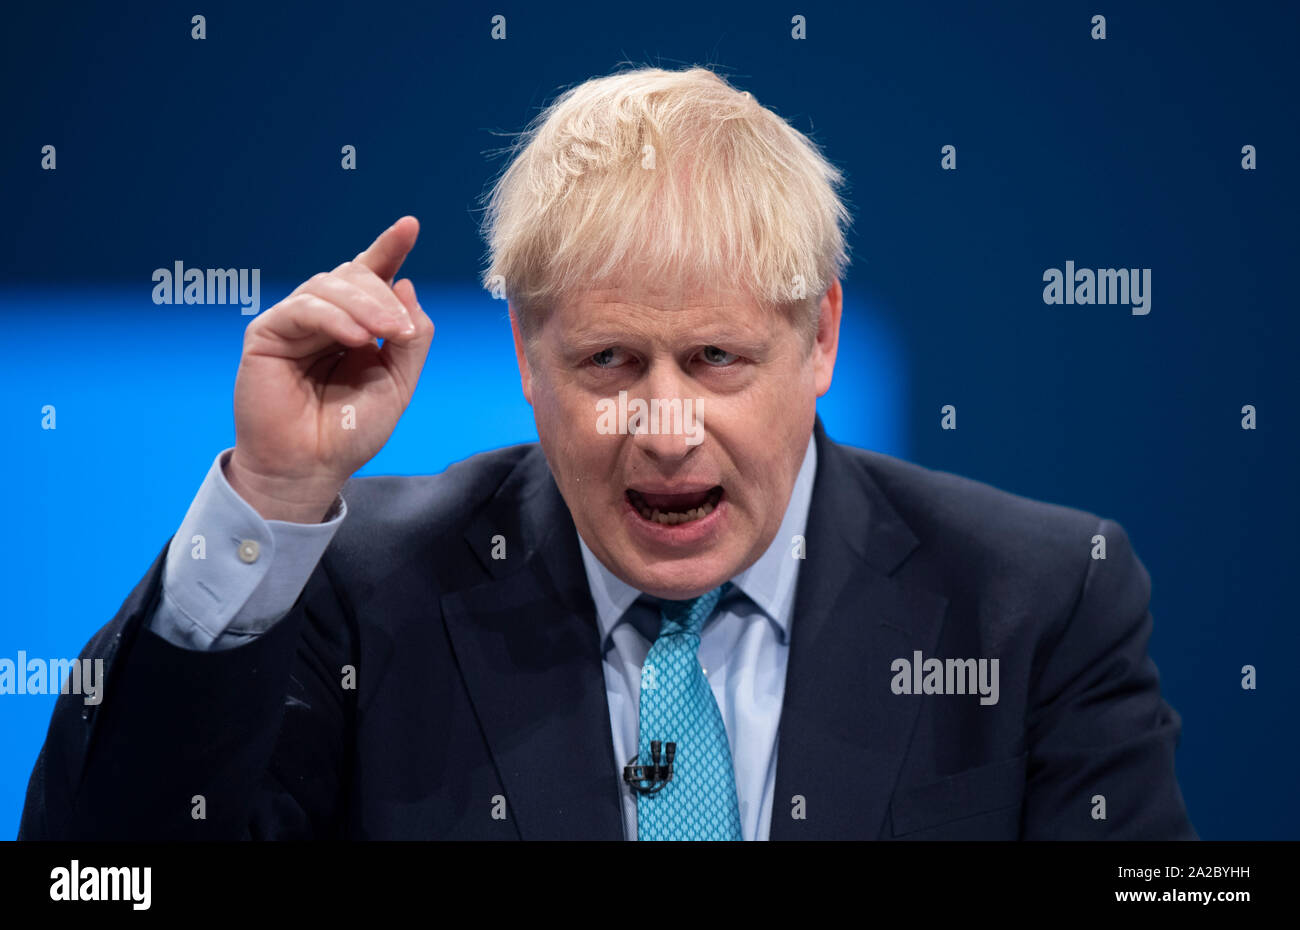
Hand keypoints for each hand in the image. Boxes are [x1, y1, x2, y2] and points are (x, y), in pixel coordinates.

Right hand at [226, 216, 433, 521]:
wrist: (312, 467)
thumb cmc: (350, 431)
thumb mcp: (398, 383)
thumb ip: (410, 338)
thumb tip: (405, 284)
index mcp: (356, 326)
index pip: (373, 277)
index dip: (389, 248)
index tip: (409, 226)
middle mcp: (325, 318)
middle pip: (354, 276)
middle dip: (382, 295)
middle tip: (398, 329)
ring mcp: (295, 323)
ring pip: (330, 285)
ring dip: (364, 305)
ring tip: (381, 334)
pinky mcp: (267, 334)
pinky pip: (303, 308)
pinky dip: (333, 317)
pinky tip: (354, 336)